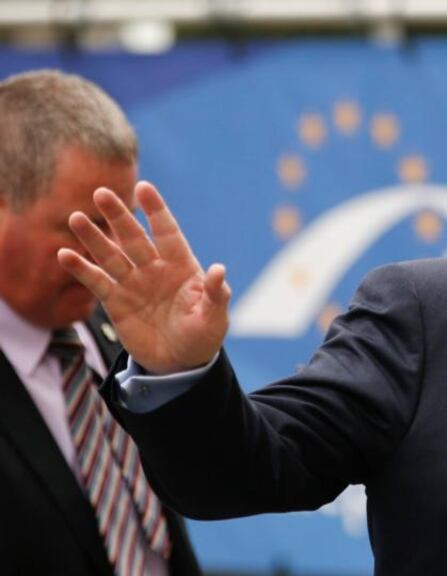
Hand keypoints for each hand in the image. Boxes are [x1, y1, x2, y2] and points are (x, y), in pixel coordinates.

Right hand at [58, 182, 229, 374]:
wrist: (180, 363)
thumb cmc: (203, 336)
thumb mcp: (214, 318)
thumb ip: (216, 294)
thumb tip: (220, 270)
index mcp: (182, 266)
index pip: (167, 232)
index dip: (156, 211)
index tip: (144, 187)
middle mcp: (155, 269)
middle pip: (134, 238)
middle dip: (119, 217)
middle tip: (101, 193)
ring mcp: (133, 283)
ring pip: (111, 255)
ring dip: (94, 238)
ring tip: (76, 218)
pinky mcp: (116, 302)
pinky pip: (97, 282)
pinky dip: (81, 269)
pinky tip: (65, 255)